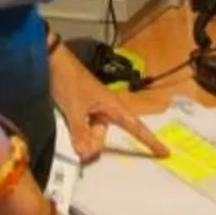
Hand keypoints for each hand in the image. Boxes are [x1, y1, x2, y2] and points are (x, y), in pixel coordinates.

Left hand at [50, 42, 168, 163]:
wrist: (51, 61)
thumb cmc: (68, 80)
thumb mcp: (74, 108)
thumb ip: (80, 132)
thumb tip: (85, 153)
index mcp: (112, 105)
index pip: (135, 126)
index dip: (149, 140)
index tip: (164, 152)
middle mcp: (105, 108)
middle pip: (105, 135)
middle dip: (94, 143)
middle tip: (78, 144)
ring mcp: (91, 109)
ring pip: (92, 132)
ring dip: (82, 138)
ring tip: (69, 131)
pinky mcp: (79, 109)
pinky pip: (82, 128)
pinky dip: (77, 133)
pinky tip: (68, 133)